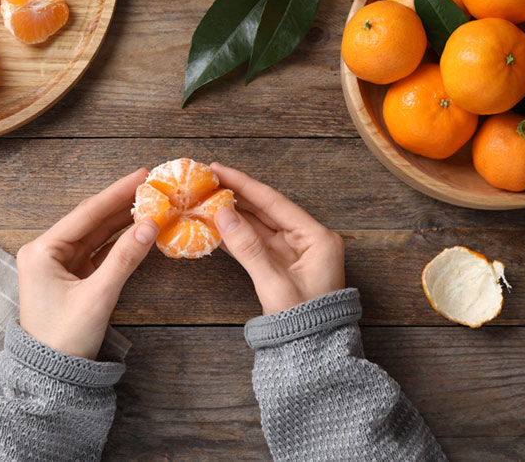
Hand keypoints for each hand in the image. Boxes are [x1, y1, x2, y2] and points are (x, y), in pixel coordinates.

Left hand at [16, 169, 158, 359]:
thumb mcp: (97, 296)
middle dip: (121, 203)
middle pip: (91, 220)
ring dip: (122, 220)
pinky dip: (119, 241)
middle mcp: (48, 252)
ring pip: (97, 234)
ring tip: (150, 202)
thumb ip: (124, 259)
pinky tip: (138, 229)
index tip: (142, 176)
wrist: (52, 375)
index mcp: (42, 251)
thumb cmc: (65, 337)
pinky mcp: (73, 276)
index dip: (116, 193)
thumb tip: (150, 226)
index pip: (86, 213)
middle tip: (150, 184)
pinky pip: (100, 251)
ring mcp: (61, 264)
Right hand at [210, 163, 344, 315]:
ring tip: (206, 200)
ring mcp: (293, 253)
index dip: (245, 184)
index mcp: (317, 238)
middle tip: (208, 181)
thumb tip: (223, 214)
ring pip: (258, 226)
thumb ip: (248, 248)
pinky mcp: (281, 267)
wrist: (312, 355)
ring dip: (233, 215)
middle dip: (237, 196)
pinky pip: (255, 244)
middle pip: (266, 210)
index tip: (219, 169)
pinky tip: (215, 226)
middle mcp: (307, 240)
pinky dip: (236, 236)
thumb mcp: (275, 284)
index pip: (275, 202)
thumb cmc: (303, 323)